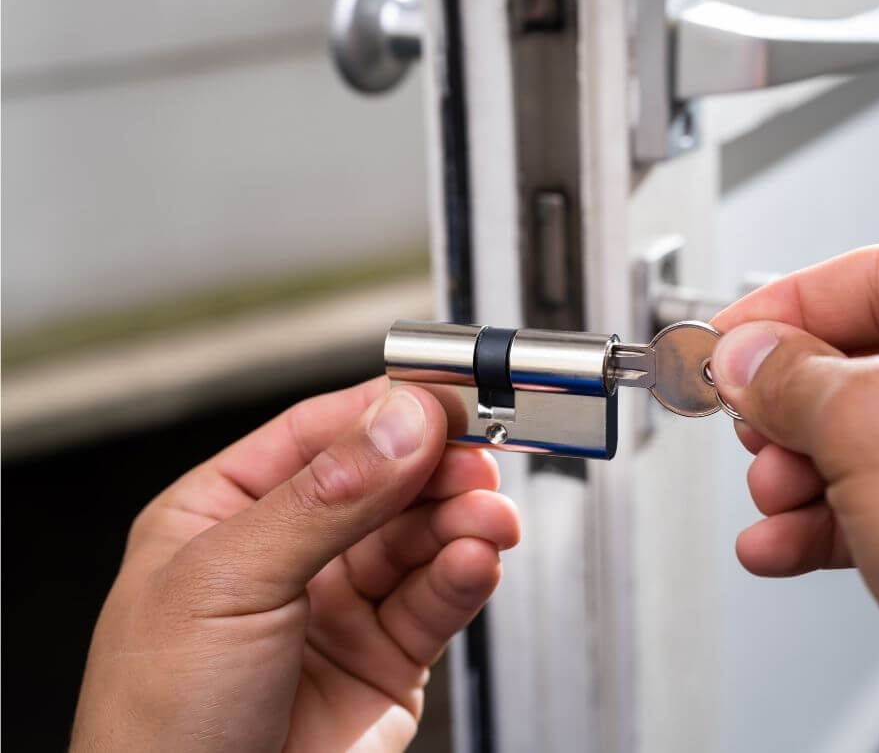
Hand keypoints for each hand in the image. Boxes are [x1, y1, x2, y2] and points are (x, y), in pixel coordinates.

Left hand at [71, 377, 519, 751]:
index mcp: (226, 514)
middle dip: (435, 467)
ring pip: (421, 537)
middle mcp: (288, 553)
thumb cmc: (155, 730)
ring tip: (486, 518)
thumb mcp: (227, 585)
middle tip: (476, 458)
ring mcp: (340, 607)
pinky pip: (437, 599)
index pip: (321, 434)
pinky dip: (465, 576)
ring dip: (461, 520)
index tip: (442, 397)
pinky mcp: (387, 660)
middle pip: (384, 481)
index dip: (385, 411)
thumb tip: (400, 423)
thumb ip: (324, 499)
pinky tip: (474, 561)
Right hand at [709, 245, 878, 752]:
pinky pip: (878, 503)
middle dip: (789, 408)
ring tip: (772, 498)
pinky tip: (781, 544)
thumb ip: (790, 378)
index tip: (727, 337)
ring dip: (796, 474)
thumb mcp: (874, 426)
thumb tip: (744, 356)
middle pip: (860, 363)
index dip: (782, 309)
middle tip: (747, 423)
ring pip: (862, 440)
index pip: (871, 278)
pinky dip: (821, 523)